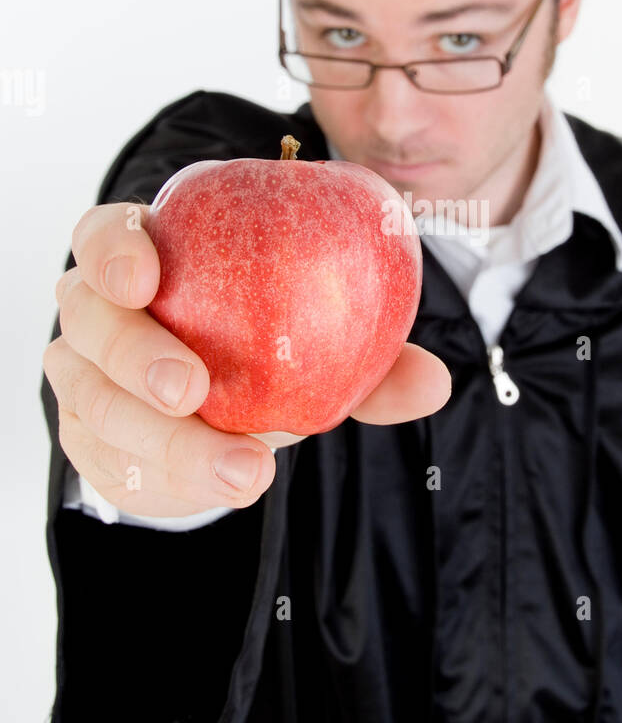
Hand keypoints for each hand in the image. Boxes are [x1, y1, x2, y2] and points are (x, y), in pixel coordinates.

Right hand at [43, 201, 451, 519]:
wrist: (222, 419)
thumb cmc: (265, 353)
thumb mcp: (318, 347)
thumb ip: (370, 360)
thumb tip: (436, 382)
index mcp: (150, 257)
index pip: (105, 235)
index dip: (116, 250)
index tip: (148, 279)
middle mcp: (100, 311)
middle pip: (88, 318)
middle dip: (134, 353)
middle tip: (192, 390)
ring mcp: (83, 375)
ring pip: (96, 402)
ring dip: (170, 441)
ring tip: (245, 471)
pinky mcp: (86, 438)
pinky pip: (110, 460)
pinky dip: (167, 475)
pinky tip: (221, 487)